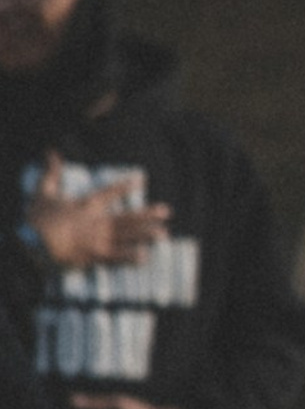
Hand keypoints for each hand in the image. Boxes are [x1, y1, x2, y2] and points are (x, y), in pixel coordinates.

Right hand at [25, 155, 167, 271]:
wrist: (32, 242)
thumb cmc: (36, 218)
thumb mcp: (42, 192)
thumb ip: (51, 173)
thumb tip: (52, 151)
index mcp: (85, 206)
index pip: (108, 193)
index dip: (124, 186)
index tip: (141, 180)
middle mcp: (96, 222)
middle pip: (127, 217)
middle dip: (147, 214)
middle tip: (167, 211)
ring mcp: (97, 239)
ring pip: (126, 236)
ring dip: (145, 234)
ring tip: (164, 234)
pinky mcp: (93, 256)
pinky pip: (115, 257)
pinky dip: (130, 257)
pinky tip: (145, 257)